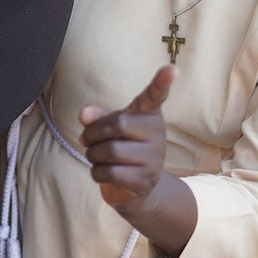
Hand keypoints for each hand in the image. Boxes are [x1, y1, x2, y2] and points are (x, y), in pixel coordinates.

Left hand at [79, 65, 175, 213]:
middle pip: (118, 124)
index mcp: (147, 114)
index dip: (162, 82)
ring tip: (95, 156)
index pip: (155, 95)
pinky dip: (96, 172)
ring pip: (111, 151)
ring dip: (92, 154)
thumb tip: (85, 113)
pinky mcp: (145, 180)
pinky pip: (111, 173)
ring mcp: (154, 158)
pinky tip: (100, 172)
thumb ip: (96, 117)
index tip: (173, 69)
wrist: (134, 188)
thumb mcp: (106, 128)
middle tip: (86, 139)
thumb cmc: (119, 147)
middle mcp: (157, 133)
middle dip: (93, 133)